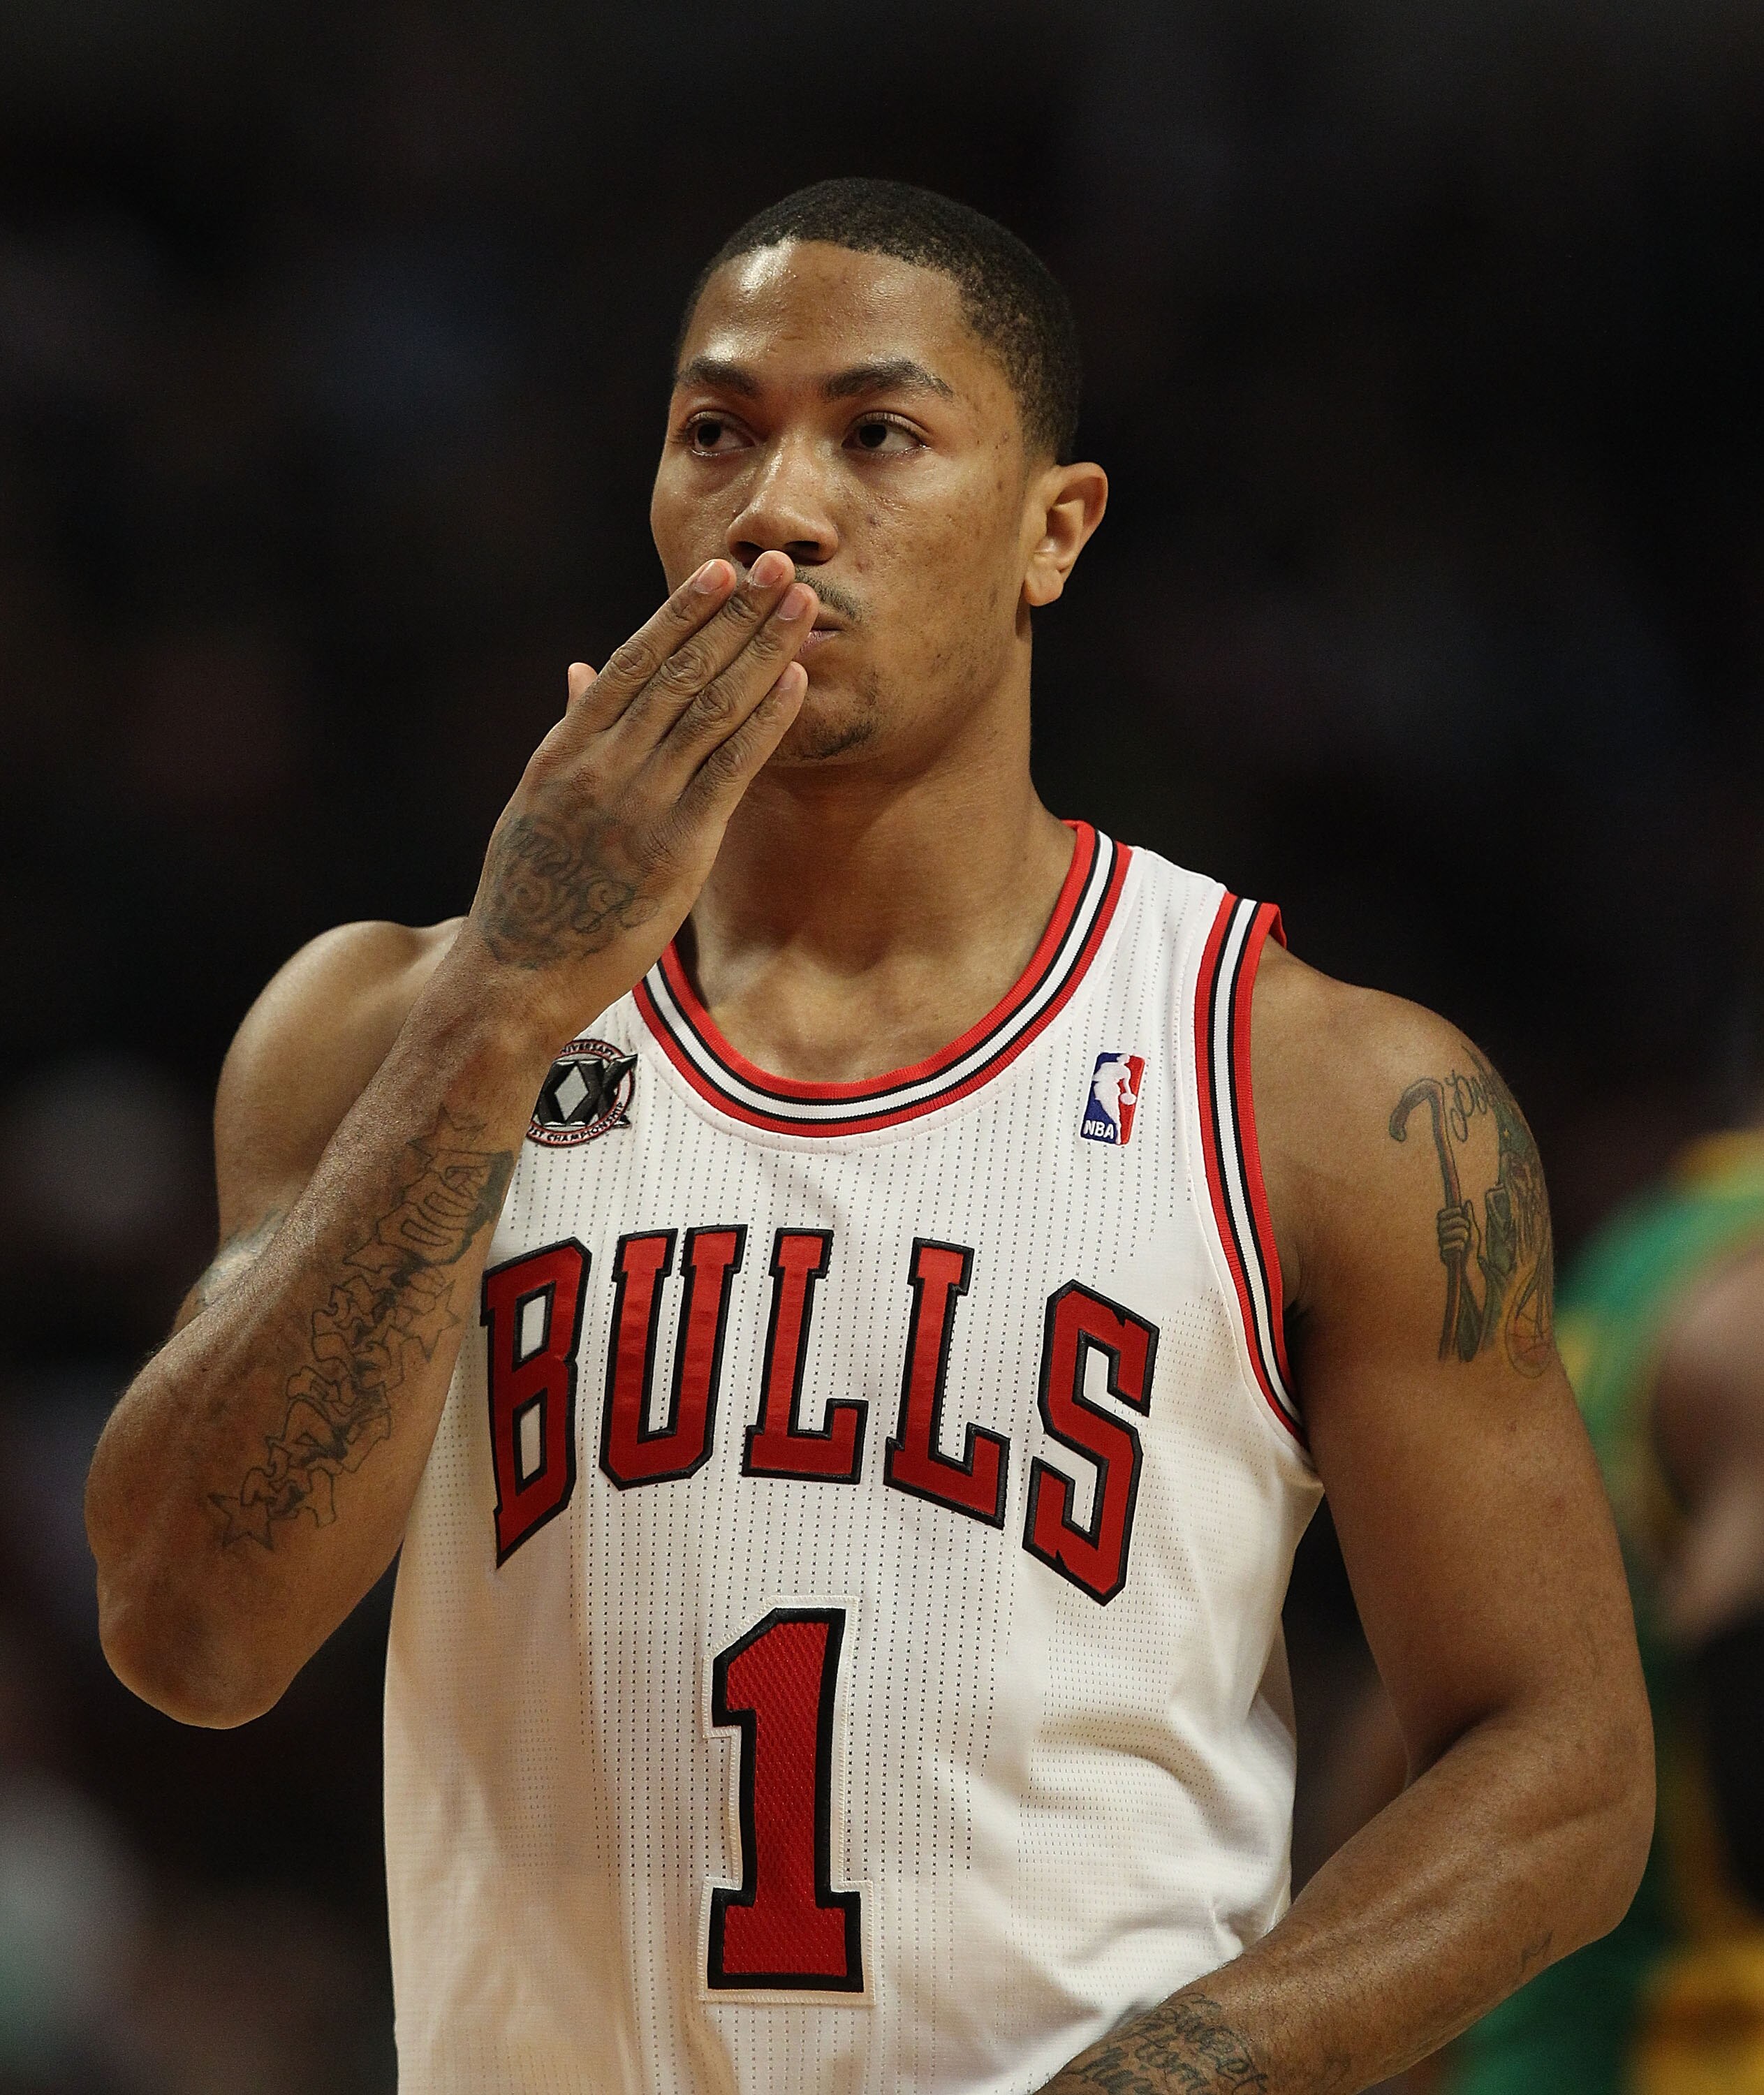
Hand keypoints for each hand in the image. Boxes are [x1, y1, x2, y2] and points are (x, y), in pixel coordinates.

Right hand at [457, 551, 811, 1045]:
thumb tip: (583, 671)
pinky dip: (766, 721)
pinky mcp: (676, 849)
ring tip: (801, 606)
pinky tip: (796, 682)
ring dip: (763, 651)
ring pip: (711, 708)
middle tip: (778, 566)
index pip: (634, 662)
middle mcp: (602, 766)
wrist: (516, 974)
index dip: (682, 612)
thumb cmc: (530, 891)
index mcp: (566, 749)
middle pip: (681, 671)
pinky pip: (730, 770)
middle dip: (736, 614)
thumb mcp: (536, 800)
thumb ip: (570, 733)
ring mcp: (639, 804)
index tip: (720, 570)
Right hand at [1436, 1202, 1473, 1267]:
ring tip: (1464, 1242)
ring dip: (1463, 1237)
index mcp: (1445, 1227)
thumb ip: (1468, 1217)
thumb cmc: (1470, 1246)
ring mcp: (1442, 1244)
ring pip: (1454, 1233)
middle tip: (1467, 1227)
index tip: (1459, 1210)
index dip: (1449, 1211)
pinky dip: (1462, 1247)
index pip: (1441, 1215)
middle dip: (1460, 1222)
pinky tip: (1461, 1251)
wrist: (1470, 1263)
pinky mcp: (1443, 1254)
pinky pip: (1456, 1245)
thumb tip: (1467, 1203)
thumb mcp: (1472, 1229)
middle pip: (1446, 1222)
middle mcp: (1441, 1234)